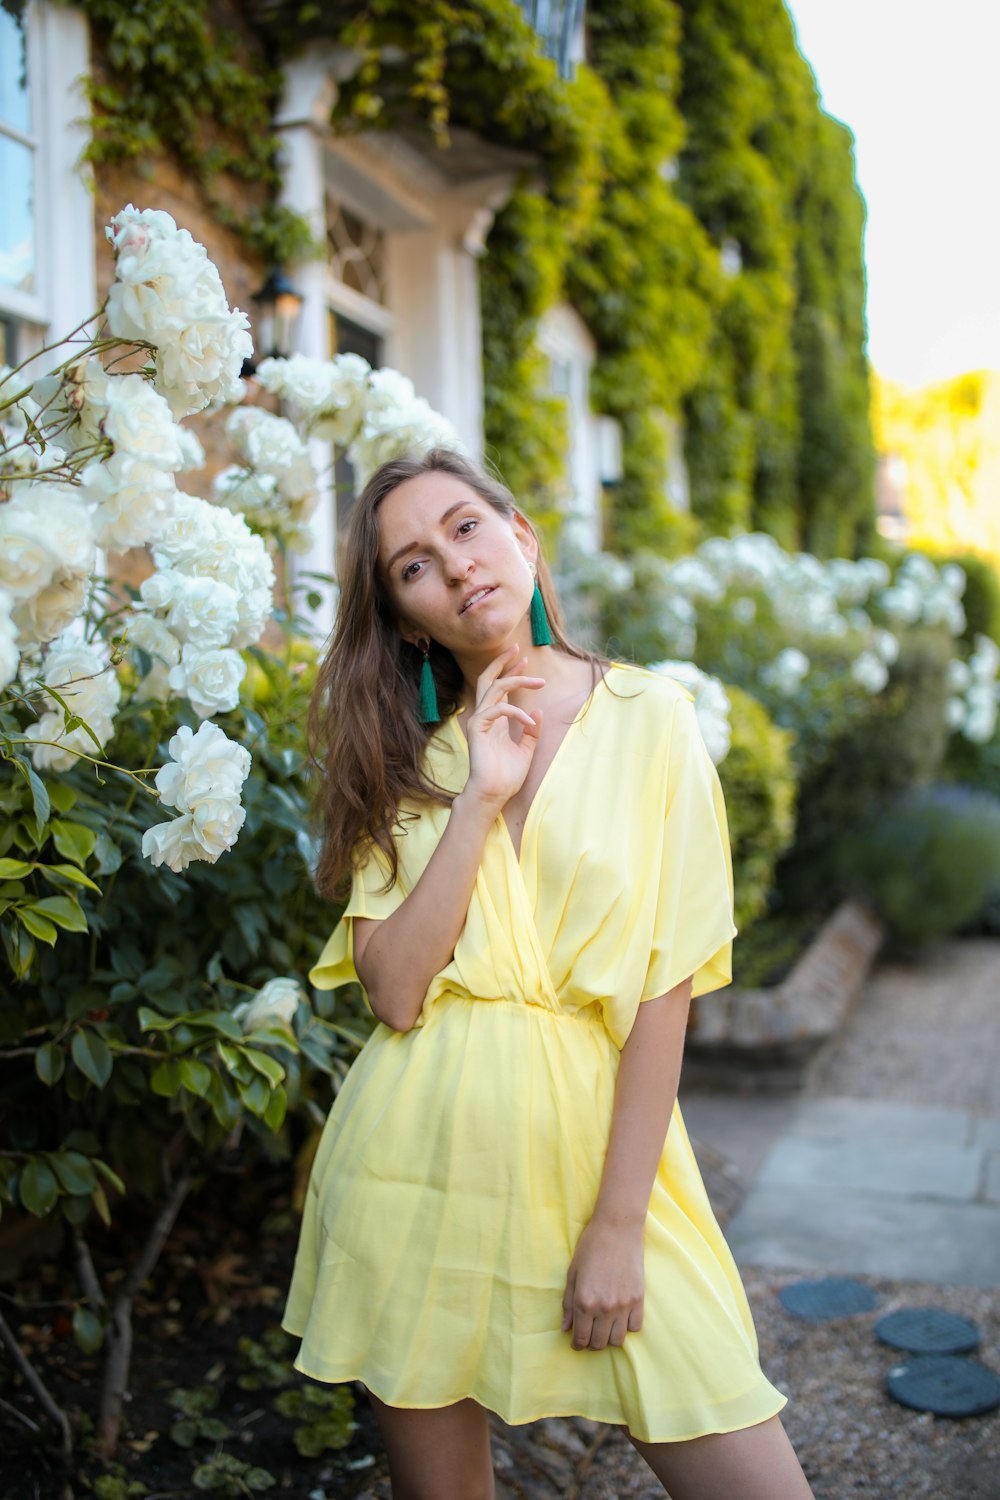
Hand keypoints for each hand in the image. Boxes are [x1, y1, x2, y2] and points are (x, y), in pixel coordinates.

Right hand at [463, 645, 543, 806]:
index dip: (510, 672)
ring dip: (518, 681)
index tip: (524, 659)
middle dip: (503, 662)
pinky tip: (530, 721)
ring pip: (496, 688)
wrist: (494, 794)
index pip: (499, 688)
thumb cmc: (507, 776)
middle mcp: (485, 716)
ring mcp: (479, 721)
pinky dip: (517, 712)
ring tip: (540, 681)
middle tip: (518, 649)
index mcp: (495, 720)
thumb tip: (538, 711)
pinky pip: (498, 709)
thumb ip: (531, 731)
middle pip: (489, 679)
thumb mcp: (526, 750)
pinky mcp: (478, 729)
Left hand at [562, 1218, 644, 1350]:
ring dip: (609, 1338)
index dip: (577, 1344)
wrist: (618, 1229)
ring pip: (617, 1340)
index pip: (581, 1338)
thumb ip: (568, 1304)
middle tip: (590, 1334)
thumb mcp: (573, 1274)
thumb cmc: (590, 1247)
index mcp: (584, 1302)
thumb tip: (566, 1329)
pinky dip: (627, 1327)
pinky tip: (621, 1317)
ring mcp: (624, 1305)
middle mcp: (604, 1308)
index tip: (577, 1342)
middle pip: (599, 1343)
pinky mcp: (639, 1299)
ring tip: (605, 1327)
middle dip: (592, 1343)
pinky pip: (635, 1327)